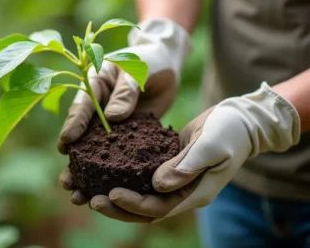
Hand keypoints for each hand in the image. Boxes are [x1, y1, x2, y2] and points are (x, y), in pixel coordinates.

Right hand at [57, 18, 190, 204]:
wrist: (166, 63)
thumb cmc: (149, 60)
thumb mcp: (137, 69)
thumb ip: (126, 91)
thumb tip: (113, 117)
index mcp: (96, 86)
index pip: (82, 106)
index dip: (74, 124)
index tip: (66, 143)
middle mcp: (99, 107)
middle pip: (82, 135)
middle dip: (74, 159)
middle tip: (67, 181)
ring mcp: (112, 122)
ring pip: (96, 149)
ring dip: (88, 172)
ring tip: (79, 195)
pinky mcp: (128, 133)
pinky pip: (118, 152)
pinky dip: (112, 169)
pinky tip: (107, 188)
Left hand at [89, 82, 299, 222]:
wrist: (241, 122)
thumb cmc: (230, 132)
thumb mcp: (211, 146)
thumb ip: (187, 166)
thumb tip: (158, 185)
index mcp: (194, 193)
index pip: (159, 207)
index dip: (134, 204)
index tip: (111, 194)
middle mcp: (182, 192)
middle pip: (145, 209)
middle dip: (118, 207)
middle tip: (91, 199)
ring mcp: (175, 181)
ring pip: (141, 196)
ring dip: (117, 196)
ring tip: (90, 190)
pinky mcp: (168, 166)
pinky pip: (143, 177)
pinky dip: (125, 176)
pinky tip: (105, 168)